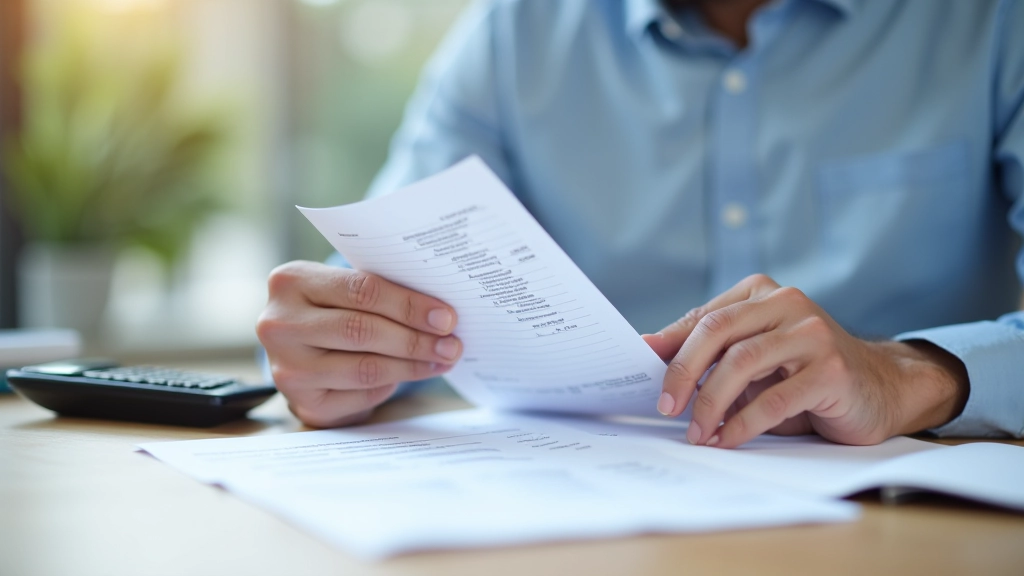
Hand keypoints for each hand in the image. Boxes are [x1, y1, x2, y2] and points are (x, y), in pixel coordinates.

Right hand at [257, 261, 460, 427]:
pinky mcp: (303, 403)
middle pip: (362, 330)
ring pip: (364, 367)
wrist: (300, 352)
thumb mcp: (342, 290)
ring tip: (442, 359)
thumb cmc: (333, 311)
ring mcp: (286, 368)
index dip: (408, 306)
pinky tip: (412, 374)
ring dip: (412, 365)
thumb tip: (440, 314)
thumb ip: (379, 293)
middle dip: (415, 339)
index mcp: (291, 281)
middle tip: (451, 344)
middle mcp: (279, 324)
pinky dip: (392, 385)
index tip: (446, 317)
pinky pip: (360, 394)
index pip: (361, 290)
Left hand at [643, 274, 968, 447]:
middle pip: (718, 331)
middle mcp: (787, 304)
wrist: (882, 388)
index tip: (640, 370)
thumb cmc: (804, 373)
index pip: (705, 317)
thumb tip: (649, 349)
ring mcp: (812, 334)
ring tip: (697, 432)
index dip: (671, 345)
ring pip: (743, 363)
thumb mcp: (754, 356)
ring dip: (711, 403)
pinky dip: (744, 423)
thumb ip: (710, 350)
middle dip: (683, 371)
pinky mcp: (832, 370)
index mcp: (762, 293)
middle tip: (665, 405)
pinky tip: (728, 439)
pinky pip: (775, 399)